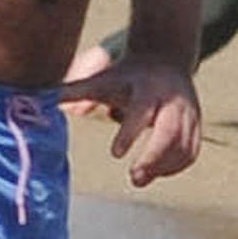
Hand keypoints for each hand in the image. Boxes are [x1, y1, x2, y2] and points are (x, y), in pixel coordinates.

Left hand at [60, 53, 201, 185]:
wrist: (165, 59)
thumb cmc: (126, 75)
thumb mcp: (102, 79)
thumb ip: (75, 91)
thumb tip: (41, 99)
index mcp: (146, 89)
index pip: (141, 112)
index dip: (130, 133)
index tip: (115, 154)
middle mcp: (171, 101)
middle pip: (170, 132)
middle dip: (154, 157)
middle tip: (134, 178)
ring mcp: (188, 113)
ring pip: (183, 146)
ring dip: (163, 166)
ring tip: (140, 178)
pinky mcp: (196, 124)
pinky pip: (191, 152)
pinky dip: (176, 166)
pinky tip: (157, 173)